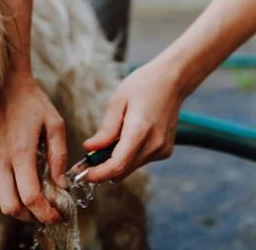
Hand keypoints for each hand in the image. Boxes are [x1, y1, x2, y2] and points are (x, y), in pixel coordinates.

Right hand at [0, 71, 68, 223]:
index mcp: (20, 150)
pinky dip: (2, 186)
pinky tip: (13, 173)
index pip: (29, 197)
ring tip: (29, 196)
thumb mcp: (54, 123)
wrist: (2, 83)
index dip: (44, 213)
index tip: (55, 216)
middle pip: (9, 206)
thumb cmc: (31, 101)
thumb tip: (60, 184)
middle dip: (28, 216)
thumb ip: (58, 156)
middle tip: (42, 211)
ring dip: (14, 204)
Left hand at [81, 59, 183, 182]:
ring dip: (116, 161)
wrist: (171, 81)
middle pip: (123, 170)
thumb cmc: (142, 86)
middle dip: (103, 168)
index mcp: (140, 130)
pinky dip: (128, 155)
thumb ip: (105, 129)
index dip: (99, 174)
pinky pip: (140, 160)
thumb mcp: (117, 102)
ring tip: (109, 140)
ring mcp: (162, 149)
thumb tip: (89, 148)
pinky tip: (127, 137)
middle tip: (87, 159)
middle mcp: (154, 144)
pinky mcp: (165, 151)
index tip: (83, 174)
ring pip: (130, 167)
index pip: (118, 164)